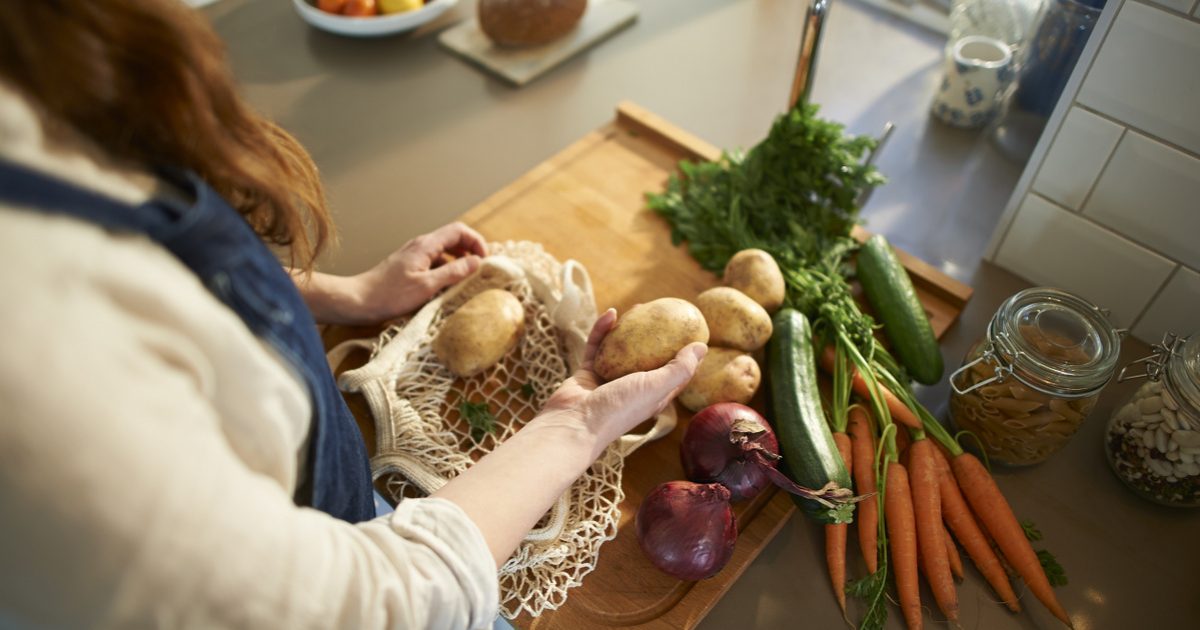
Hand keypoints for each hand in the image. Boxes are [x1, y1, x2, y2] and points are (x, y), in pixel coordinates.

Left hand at [350, 222, 487, 320]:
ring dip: (458, 261)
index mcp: (426, 245)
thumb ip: (453, 272)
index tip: (484, 260)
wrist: (358, 300)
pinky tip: (445, 287)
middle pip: (453, 238)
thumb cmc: (390, 295)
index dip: (476, 241)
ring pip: (444, 251)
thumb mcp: (427, 286)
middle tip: (479, 269)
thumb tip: (476, 262)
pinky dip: (445, 269)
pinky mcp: (408, 266)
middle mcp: (420, 245)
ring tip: (466, 279)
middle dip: (470, 250)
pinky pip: (433, 262)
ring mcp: (413, 255)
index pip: (459, 230)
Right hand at [538, 309, 706, 457]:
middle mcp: (632, 387)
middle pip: (647, 356)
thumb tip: (702, 347)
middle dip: (655, 335)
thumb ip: (680, 368)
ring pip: (620, 349)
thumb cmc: (619, 408)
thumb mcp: (657, 387)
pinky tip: (610, 312)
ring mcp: (609, 379)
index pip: (674, 373)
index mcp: (653, 395)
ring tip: (637, 307)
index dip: (684, 353)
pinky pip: (597, 346)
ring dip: (628, 329)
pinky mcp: (588, 372)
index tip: (691, 330)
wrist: (575, 422)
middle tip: (662, 312)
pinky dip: (602, 330)